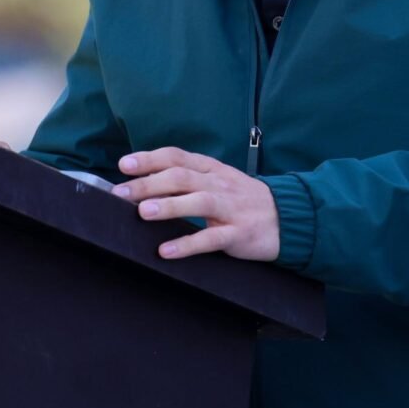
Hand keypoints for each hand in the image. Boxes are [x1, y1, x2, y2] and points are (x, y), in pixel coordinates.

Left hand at [112, 147, 279, 261]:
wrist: (287, 218)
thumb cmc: (241, 199)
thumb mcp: (217, 180)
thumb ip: (187, 179)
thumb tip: (145, 183)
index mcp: (211, 168)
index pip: (177, 157)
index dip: (150, 159)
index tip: (124, 165)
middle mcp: (219, 184)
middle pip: (181, 178)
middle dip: (148, 184)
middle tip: (121, 193)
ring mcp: (230, 208)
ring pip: (198, 202)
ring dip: (168, 206)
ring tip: (142, 213)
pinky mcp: (239, 234)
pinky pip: (211, 239)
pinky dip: (188, 244)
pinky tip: (167, 250)